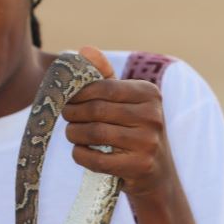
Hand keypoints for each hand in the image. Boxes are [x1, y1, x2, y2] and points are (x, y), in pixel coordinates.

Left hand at [62, 45, 176, 197]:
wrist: (157, 174)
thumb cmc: (134, 131)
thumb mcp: (126, 102)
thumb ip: (105, 77)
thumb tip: (85, 49)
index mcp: (149, 93)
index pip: (103, 87)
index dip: (78, 94)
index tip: (68, 100)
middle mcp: (152, 115)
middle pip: (96, 110)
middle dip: (73, 114)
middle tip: (66, 118)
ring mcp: (148, 142)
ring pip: (94, 133)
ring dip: (74, 134)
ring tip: (72, 134)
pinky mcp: (140, 166)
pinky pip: (97, 159)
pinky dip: (80, 155)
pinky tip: (80, 152)